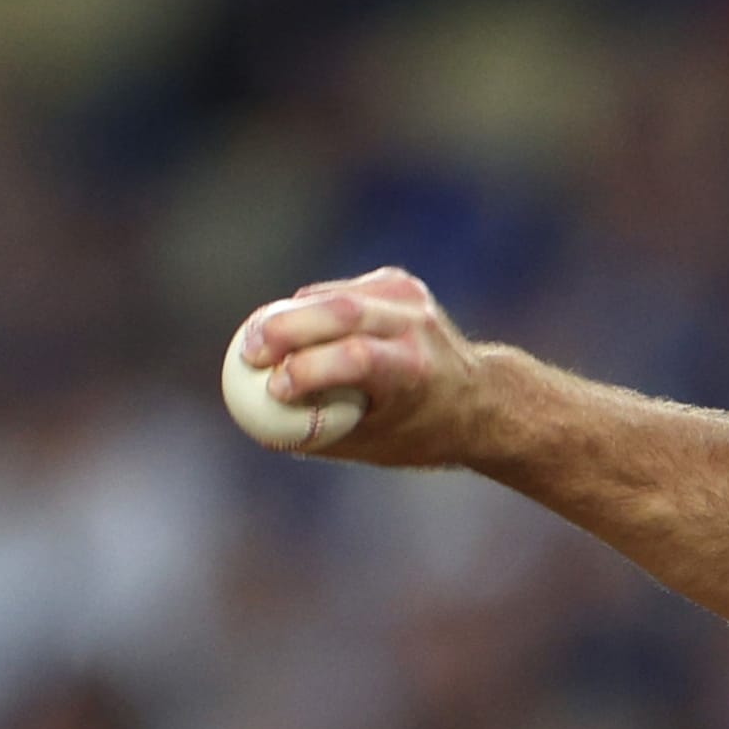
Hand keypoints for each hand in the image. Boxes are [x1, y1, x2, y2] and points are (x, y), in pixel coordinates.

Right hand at [231, 269, 493, 467]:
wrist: (480, 396)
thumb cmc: (419, 430)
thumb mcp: (373, 445)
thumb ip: (316, 431)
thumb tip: (255, 422)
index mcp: (415, 371)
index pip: (357, 357)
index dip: (308, 370)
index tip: (274, 389)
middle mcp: (416, 327)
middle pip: (340, 312)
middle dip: (283, 329)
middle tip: (248, 354)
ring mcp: (409, 299)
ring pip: (332, 297)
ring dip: (286, 316)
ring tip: (259, 346)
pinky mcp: (396, 283)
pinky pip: (336, 292)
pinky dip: (306, 309)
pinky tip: (292, 332)